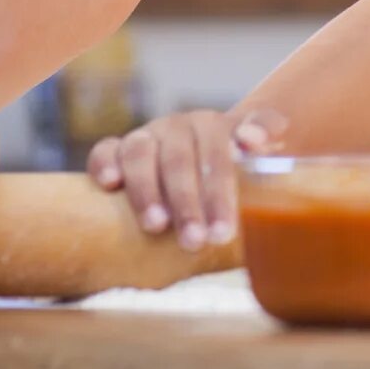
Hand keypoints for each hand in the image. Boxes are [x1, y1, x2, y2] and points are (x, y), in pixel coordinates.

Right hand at [87, 108, 281, 251]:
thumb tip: (251, 138)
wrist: (208, 150)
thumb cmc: (236, 158)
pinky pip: (105, 148)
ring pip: (140, 154)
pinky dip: (104, 163)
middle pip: (179, 161)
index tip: (224, 231)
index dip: (220, 194)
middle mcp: (178, 126)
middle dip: (187, 205)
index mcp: (213, 126)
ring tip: (156, 226)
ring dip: (146, 191)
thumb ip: (266, 131)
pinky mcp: (118, 147)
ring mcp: (147, 135)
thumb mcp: (260, 144)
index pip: (217, 156)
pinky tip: (109, 185)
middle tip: (194, 242)